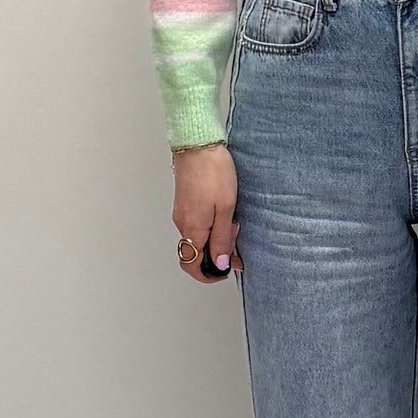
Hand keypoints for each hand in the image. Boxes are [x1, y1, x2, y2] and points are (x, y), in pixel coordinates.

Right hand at [172, 141, 240, 280]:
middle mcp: (182, 223)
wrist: (198, 143)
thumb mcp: (226, 208)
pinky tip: (224, 212)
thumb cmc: (213, 171)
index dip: (209, 274)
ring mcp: (181, 212)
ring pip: (197, 237)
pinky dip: (210, 225)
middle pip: (196, 252)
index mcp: (192, 228)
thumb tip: (219, 263)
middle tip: (236, 240)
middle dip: (217, 253)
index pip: (192, 265)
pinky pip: (196, 223)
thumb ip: (222, 238)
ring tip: (233, 221)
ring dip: (215, 237)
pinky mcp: (184, 202)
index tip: (226, 270)